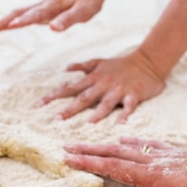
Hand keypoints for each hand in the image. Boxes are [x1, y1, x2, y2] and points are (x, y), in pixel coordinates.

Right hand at [0, 0, 105, 34]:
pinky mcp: (40, 12)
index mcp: (52, 6)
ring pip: (17, 13)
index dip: (24, 20)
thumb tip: (52, 29)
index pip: (35, 14)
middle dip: (3, 22)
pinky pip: (22, 16)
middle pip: (18, 12)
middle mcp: (43, 6)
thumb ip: (68, 20)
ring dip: (2, 22)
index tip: (12, 26)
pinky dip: (10, 22)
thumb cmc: (88, 2)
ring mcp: (40, 8)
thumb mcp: (83, 12)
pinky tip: (2, 28)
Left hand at [38, 51, 164, 122]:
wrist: (147, 61)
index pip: (70, 88)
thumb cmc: (121, 64)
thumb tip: (65, 69)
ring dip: (96, 114)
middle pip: (84, 98)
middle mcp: (103, 84)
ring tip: (87, 124)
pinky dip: (125, 115)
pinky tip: (121, 125)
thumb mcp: (99, 61)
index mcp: (94, 78)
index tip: (38, 105)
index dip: (54, 95)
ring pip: (105, 103)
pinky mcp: (134, 95)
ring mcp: (118, 90)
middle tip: (56, 120)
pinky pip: (129, 107)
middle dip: (69, 109)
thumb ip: (82, 67)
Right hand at [65, 137, 186, 186]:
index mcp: (154, 177)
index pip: (115, 168)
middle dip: (90, 151)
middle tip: (66, 148)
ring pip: (127, 147)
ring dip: (104, 145)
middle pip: (115, 153)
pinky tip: (124, 137)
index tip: (69, 158)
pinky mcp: (175, 153)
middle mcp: (155, 162)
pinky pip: (146, 144)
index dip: (90, 163)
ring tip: (86, 143)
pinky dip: (131, 140)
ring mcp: (164, 155)